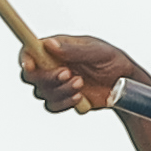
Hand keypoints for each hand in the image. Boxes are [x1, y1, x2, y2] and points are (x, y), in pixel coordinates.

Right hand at [19, 32, 145, 115]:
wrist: (124, 84)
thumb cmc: (112, 60)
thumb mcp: (96, 51)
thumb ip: (73, 50)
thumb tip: (49, 44)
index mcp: (55, 48)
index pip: (29, 52)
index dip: (25, 59)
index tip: (31, 66)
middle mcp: (51, 65)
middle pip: (31, 76)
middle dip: (48, 78)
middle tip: (69, 74)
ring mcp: (56, 84)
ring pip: (41, 93)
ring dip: (60, 91)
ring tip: (81, 84)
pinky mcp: (62, 99)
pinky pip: (51, 106)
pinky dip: (64, 104)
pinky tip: (79, 98)